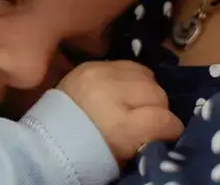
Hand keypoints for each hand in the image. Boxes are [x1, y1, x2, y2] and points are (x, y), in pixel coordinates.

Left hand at [58, 61, 184, 159]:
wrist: (47, 141)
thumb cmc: (88, 154)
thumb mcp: (123, 156)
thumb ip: (148, 140)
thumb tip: (166, 131)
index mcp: (119, 125)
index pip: (164, 119)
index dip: (171, 129)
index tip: (168, 134)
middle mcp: (111, 94)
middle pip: (157, 94)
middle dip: (159, 109)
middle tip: (150, 120)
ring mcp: (99, 74)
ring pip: (145, 74)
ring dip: (146, 90)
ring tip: (136, 103)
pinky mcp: (90, 65)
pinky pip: (126, 64)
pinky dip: (130, 77)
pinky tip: (124, 90)